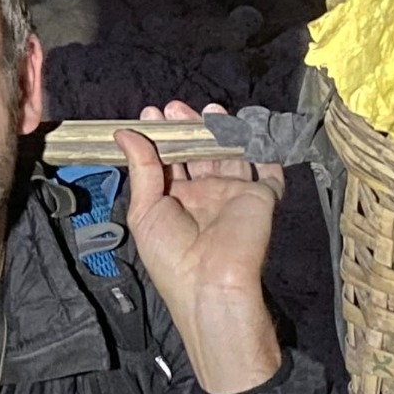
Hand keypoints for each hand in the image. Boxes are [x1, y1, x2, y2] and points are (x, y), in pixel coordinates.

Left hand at [115, 100, 283, 393]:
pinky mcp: (261, 198)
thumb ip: (141, 169)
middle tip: (176, 107)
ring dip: (222, 130)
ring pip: (231, 153)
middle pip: (200, 152)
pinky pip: (268, 170)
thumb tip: (125, 133)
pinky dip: (264, 150)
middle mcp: (205, 195)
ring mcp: (234, 195)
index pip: (169, 161)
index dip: (162, 137)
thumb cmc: (172, 257)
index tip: (152, 114)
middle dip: (189, 128)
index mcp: (175, 201)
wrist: (211, 286)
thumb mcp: (145, 211)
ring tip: (208, 109)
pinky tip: (250, 127)